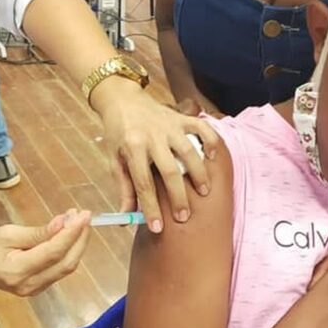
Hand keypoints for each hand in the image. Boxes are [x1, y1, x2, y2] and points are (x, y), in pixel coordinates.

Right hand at [0, 209, 90, 296]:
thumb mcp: (7, 233)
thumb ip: (37, 232)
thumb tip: (63, 223)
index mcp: (17, 271)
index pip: (54, 252)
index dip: (72, 233)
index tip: (83, 215)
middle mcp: (29, 285)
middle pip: (66, 263)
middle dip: (79, 239)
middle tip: (84, 216)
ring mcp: (35, 290)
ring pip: (66, 267)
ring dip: (76, 244)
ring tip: (77, 221)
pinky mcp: (38, 287)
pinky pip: (59, 269)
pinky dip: (68, 251)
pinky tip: (68, 235)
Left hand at [91, 78, 218, 232]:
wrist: (122, 99)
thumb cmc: (118, 134)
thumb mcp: (114, 160)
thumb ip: (124, 188)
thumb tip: (126, 217)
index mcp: (132, 147)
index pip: (143, 183)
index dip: (151, 207)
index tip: (158, 227)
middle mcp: (152, 136)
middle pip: (169, 171)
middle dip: (178, 196)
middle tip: (184, 217)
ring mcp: (170, 126)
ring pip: (189, 151)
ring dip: (198, 173)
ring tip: (204, 192)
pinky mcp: (182, 118)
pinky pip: (202, 128)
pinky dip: (211, 141)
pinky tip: (213, 157)